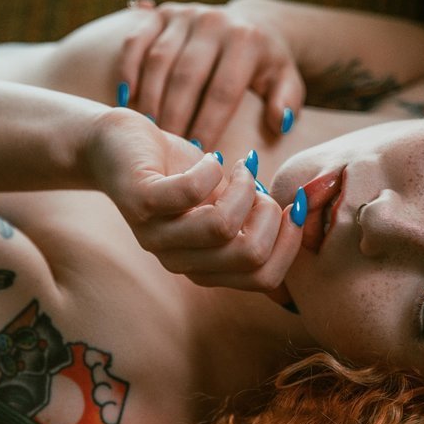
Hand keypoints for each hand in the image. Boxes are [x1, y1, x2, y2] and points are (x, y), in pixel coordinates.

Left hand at [84, 110, 304, 292]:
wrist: (116, 145)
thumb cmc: (178, 171)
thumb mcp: (226, 199)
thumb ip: (256, 218)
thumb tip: (307, 220)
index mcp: (204, 267)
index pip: (264, 278)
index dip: (291, 243)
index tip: (295, 205)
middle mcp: (178, 261)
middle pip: (249, 258)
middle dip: (271, 215)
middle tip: (257, 186)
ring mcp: (156, 234)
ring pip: (223, 228)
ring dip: (243, 189)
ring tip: (237, 168)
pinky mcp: (141, 201)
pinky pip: (192, 193)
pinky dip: (213, 170)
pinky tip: (211, 159)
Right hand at [117, 0, 304, 149]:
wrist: (248, 23)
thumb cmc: (264, 66)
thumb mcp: (285, 82)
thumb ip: (286, 103)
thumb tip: (278, 121)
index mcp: (246, 40)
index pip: (223, 90)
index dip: (209, 123)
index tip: (198, 152)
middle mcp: (215, 21)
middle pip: (187, 76)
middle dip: (176, 115)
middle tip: (167, 147)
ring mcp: (186, 14)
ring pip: (159, 60)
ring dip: (151, 97)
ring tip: (148, 129)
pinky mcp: (162, 12)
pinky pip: (137, 40)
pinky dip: (129, 69)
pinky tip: (127, 98)